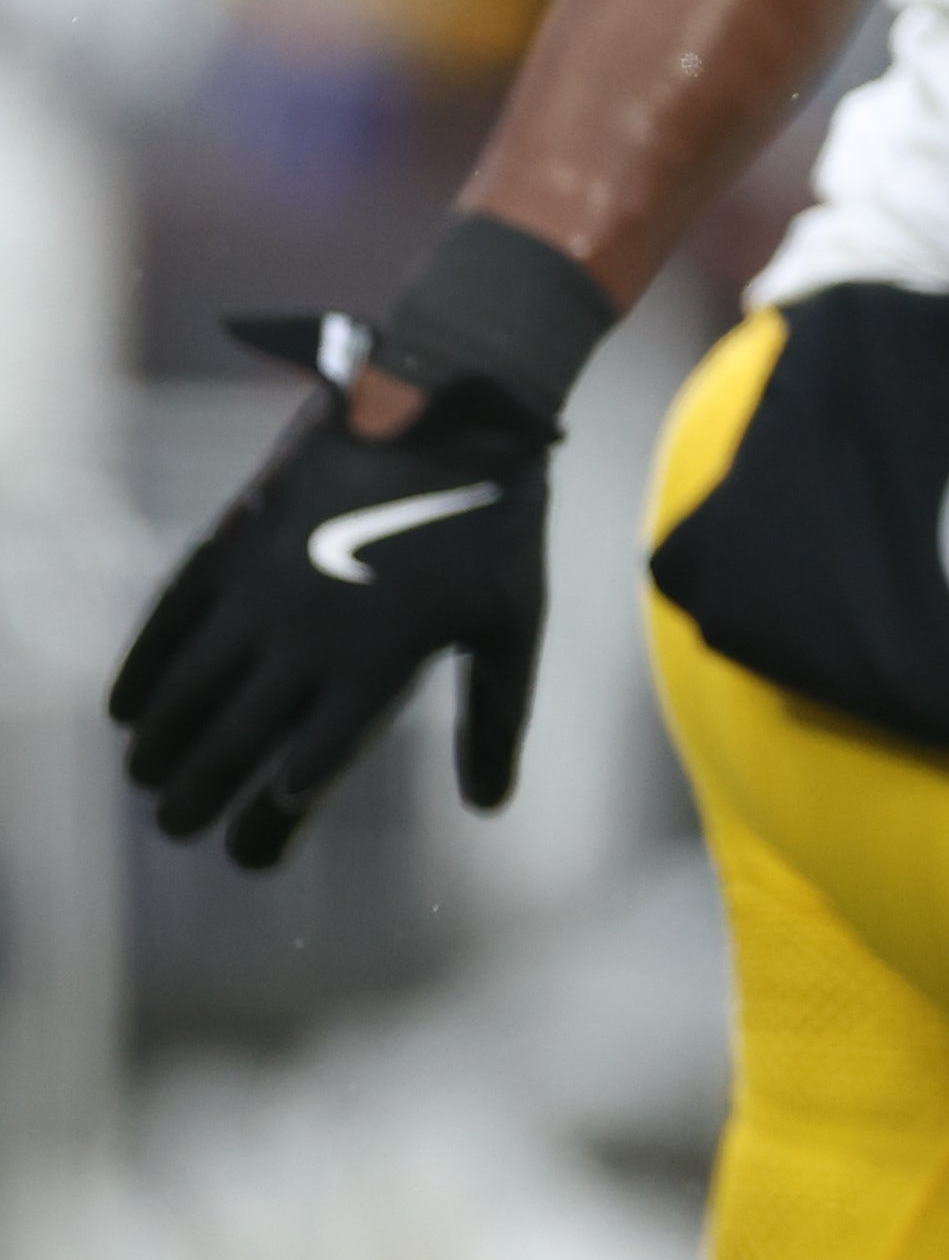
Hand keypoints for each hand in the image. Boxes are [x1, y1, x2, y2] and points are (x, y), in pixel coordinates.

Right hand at [111, 326, 554, 869]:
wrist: (453, 405)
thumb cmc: (493, 522)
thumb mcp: (512, 621)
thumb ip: (495, 718)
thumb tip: (489, 806)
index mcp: (375, 669)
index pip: (304, 775)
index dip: (268, 825)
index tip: (250, 854)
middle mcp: (306, 641)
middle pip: (232, 744)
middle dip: (197, 796)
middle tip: (177, 826)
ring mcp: (263, 590)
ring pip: (191, 691)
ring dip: (162, 743)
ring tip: (148, 778)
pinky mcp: (238, 542)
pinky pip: (173, 620)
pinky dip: (143, 668)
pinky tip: (126, 707)